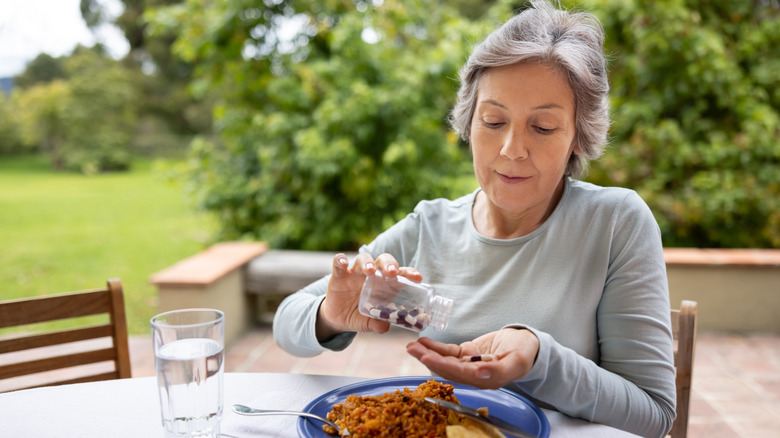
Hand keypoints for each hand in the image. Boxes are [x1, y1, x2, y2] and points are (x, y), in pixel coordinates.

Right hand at [316, 252, 422, 340]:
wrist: (339, 319)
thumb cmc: (360, 316)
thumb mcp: (370, 323)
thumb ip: (378, 324)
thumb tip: (384, 327)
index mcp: (385, 284)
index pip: (400, 274)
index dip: (409, 273)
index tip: (418, 278)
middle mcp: (372, 274)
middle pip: (383, 260)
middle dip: (389, 264)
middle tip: (392, 273)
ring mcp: (355, 273)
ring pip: (363, 258)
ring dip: (368, 263)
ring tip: (370, 271)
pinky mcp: (339, 275)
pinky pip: (339, 262)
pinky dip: (341, 260)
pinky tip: (343, 264)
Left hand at [406, 328, 539, 389]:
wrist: (527, 343)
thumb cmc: (525, 352)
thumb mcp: (518, 360)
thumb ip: (499, 370)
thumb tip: (479, 374)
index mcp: (487, 380)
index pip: (461, 374)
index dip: (444, 366)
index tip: (428, 357)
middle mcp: (475, 376)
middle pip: (448, 369)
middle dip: (429, 359)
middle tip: (412, 349)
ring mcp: (469, 365)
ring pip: (445, 361)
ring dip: (428, 353)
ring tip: (412, 345)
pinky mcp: (467, 355)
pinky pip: (449, 352)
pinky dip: (436, 346)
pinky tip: (424, 341)